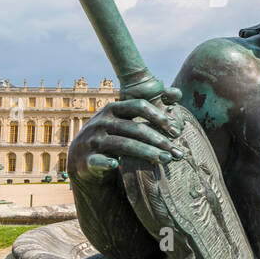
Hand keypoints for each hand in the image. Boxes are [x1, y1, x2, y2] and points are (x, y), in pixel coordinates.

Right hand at [68, 87, 184, 184]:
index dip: (158, 116)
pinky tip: (117, 165)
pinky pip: (98, 161)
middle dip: (159, 140)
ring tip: (167, 159)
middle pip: (135, 128)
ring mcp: (92, 140)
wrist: (82, 158)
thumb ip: (143, 112)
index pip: (137, 106)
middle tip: (177, 152)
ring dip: (147, 153)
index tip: (175, 131)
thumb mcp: (122, 121)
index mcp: (111, 109)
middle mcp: (101, 122)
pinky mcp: (86, 159)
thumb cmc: (112, 136)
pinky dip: (107, 162)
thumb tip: (176, 93)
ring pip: (123, 145)